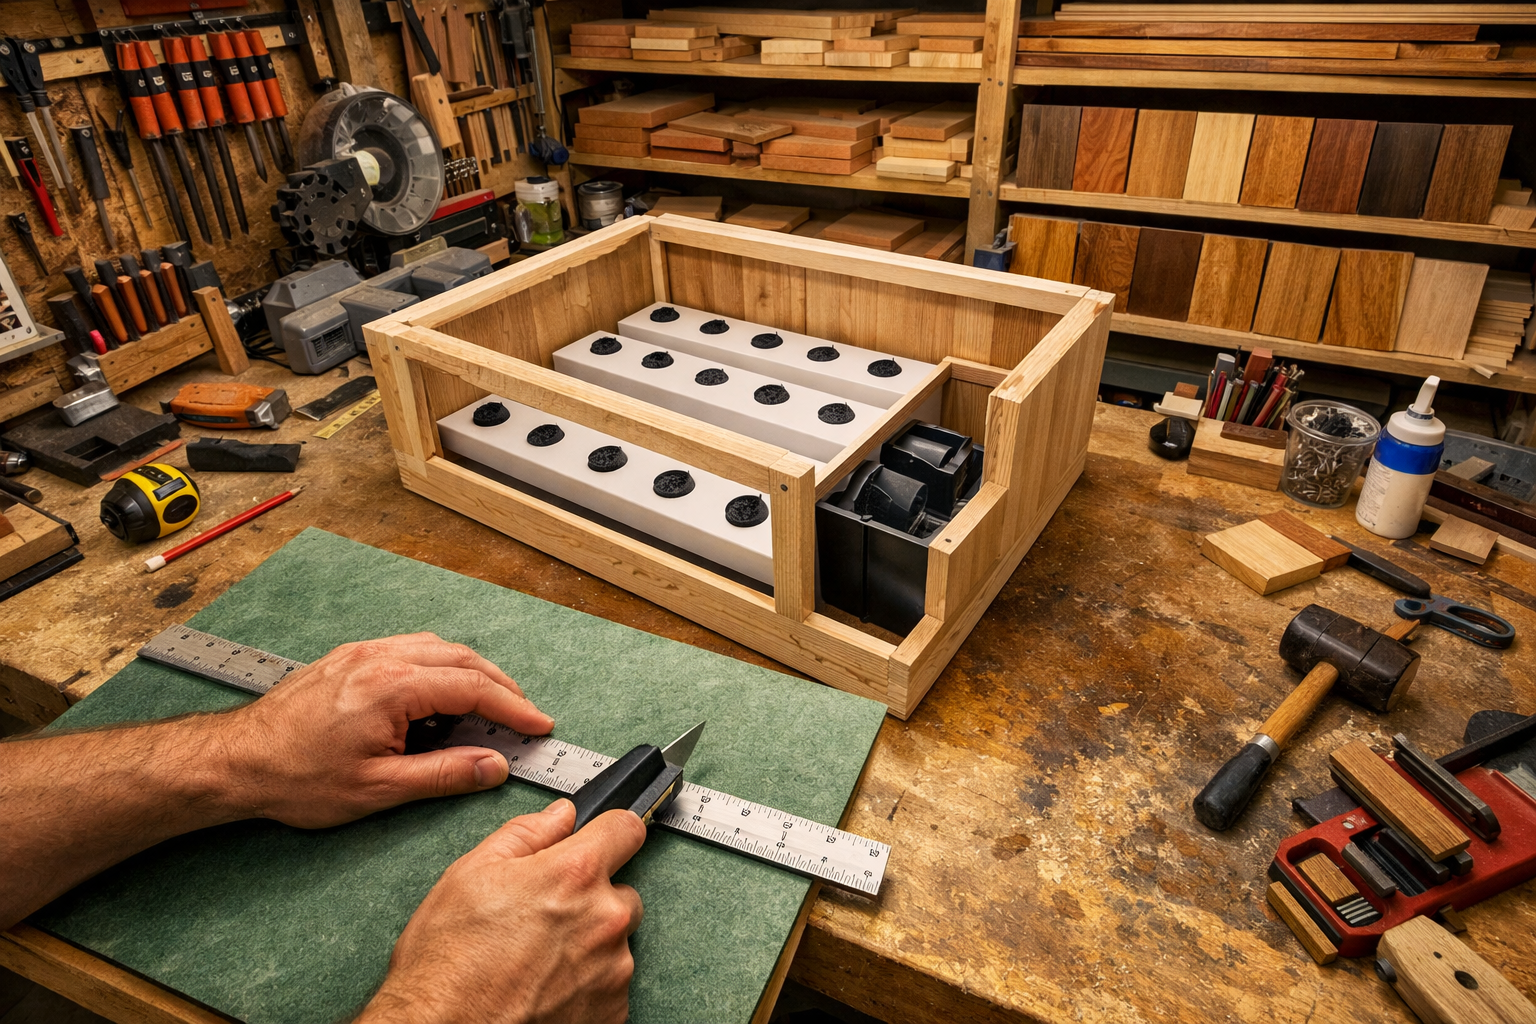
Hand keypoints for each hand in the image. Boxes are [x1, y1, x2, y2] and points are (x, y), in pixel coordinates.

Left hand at [216, 633, 553, 827]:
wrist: (233, 761)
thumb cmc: (294, 777)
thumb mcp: (378, 789)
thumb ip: (445, 774)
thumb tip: (493, 767)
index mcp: (394, 686)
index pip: (473, 689)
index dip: (513, 708)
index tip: (538, 726)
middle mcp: (381, 658)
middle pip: (462, 659)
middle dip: (500, 686)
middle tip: (523, 715)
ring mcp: (363, 653)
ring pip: (437, 648)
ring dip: (470, 672)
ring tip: (488, 705)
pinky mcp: (348, 659)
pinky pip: (409, 649)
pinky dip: (439, 666)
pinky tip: (440, 692)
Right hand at [358, 799, 646, 1023]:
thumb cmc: (447, 963)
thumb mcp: (471, 875)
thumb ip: (526, 835)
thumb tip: (559, 816)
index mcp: (575, 875)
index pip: (627, 828)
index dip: (609, 832)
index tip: (600, 841)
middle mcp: (605, 920)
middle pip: (621, 892)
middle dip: (591, 899)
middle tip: (544, 918)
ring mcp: (613, 970)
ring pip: (615, 942)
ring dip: (588, 945)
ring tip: (536, 960)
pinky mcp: (613, 1012)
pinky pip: (610, 984)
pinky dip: (586, 984)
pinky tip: (545, 986)